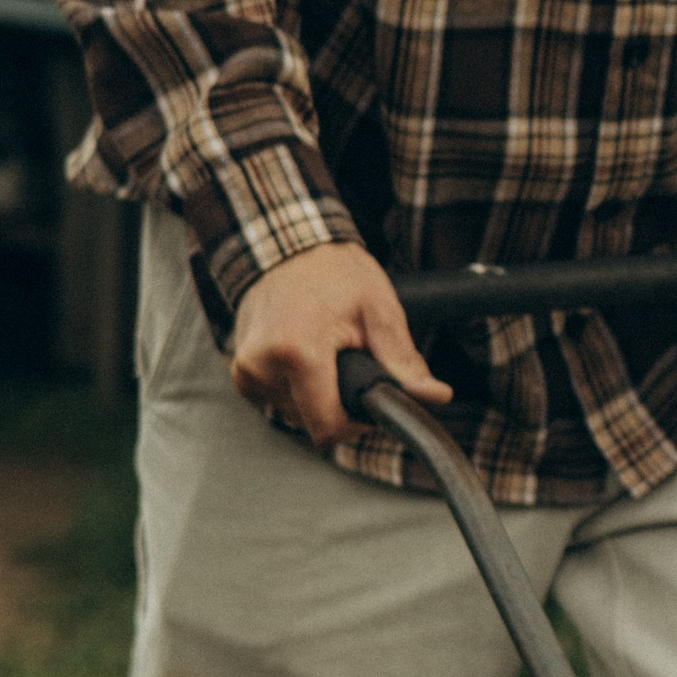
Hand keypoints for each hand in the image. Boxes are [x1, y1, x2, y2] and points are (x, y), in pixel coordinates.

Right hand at [231, 241, 451, 446]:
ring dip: (318, 396)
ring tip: (325, 354)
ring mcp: (246, 373)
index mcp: (296, 352)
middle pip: (313, 423)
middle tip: (349, 364)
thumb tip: (435, 395)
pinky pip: (279, 403)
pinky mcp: (240, 376)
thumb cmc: (333, 272)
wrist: (285, 249)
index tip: (368, 403)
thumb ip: (404, 360)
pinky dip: (299, 389)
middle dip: (338, 405)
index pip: (327, 427)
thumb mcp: (379, 309)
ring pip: (296, 415)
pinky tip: (305, 358)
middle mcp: (262, 367)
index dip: (356, 425)